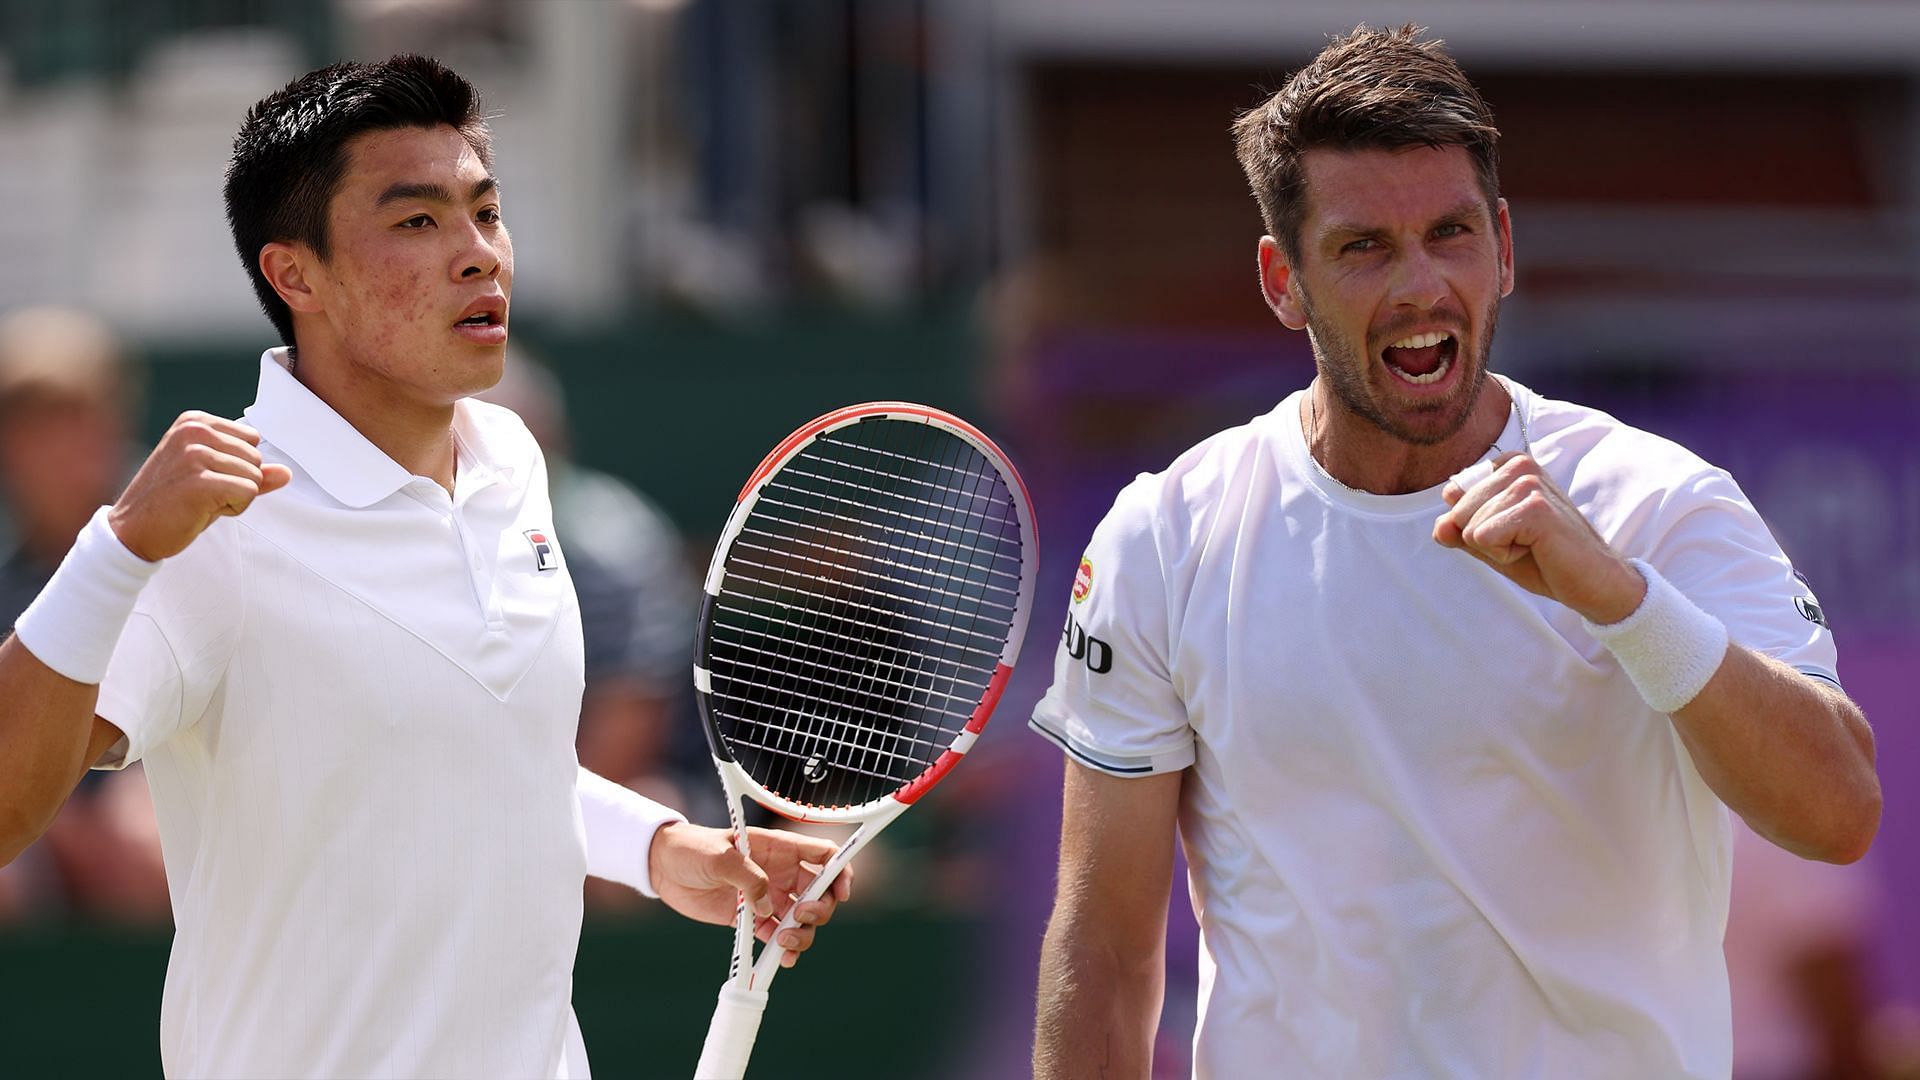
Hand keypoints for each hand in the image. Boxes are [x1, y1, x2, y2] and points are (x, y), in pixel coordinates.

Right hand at [108, 412, 291, 560]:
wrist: (131, 530)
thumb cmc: (171, 502)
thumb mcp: (212, 477)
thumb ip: (250, 471)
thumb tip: (287, 473)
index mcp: (194, 422)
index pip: (252, 440)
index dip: (237, 467)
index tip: (204, 477)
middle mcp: (194, 432)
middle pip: (256, 459)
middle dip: (237, 482)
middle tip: (201, 493)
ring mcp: (195, 454)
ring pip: (254, 477)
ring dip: (234, 497)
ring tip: (199, 501)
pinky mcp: (200, 481)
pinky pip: (249, 493)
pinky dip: (233, 508)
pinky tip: (201, 510)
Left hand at [649, 823, 853, 966]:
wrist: (662, 867)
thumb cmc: (692, 849)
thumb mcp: (721, 856)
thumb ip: (749, 878)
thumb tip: (767, 907)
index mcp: (779, 849)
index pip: (823, 856)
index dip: (840, 871)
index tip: (841, 892)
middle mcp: (780, 874)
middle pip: (821, 893)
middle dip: (820, 909)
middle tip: (800, 917)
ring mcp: (768, 897)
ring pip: (802, 919)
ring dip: (803, 934)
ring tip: (784, 943)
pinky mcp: (752, 919)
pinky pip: (777, 937)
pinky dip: (784, 952)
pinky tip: (780, 961)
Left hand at [1432, 452, 1645, 623]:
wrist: (1593, 583)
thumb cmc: (1544, 560)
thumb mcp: (1491, 545)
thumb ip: (1459, 532)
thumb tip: (1439, 526)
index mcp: (1508, 465)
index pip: (1453, 497)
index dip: (1477, 528)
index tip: (1514, 533)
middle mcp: (1519, 465)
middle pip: (1457, 512)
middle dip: (1484, 540)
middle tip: (1526, 543)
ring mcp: (1528, 483)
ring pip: (1468, 526)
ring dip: (1497, 548)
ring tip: (1534, 546)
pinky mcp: (1535, 508)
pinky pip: (1482, 537)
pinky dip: (1505, 555)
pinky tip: (1537, 551)